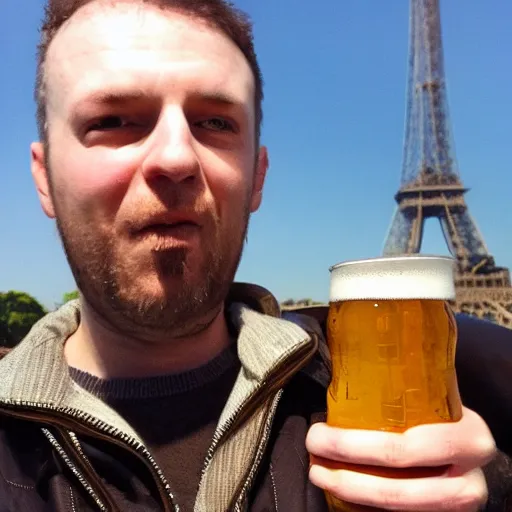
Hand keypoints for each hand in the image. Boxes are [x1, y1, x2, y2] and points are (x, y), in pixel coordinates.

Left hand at [306, 407, 495, 510]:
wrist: (472, 452)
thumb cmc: (444, 418)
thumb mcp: (436, 404)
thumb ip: (403, 393)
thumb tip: (341, 370)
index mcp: (468, 437)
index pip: (404, 448)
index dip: (353, 445)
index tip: (319, 433)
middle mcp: (469, 479)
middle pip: (395, 488)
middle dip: (344, 474)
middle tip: (314, 453)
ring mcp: (460, 506)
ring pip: (395, 506)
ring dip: (350, 491)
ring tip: (319, 472)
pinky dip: (365, 504)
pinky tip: (343, 488)